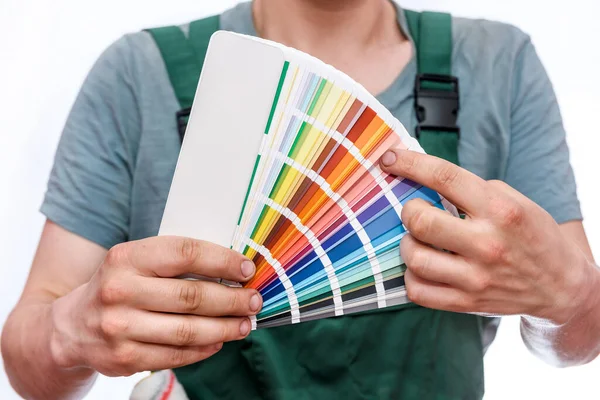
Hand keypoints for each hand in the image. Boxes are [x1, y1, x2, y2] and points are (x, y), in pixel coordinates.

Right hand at [49, 236, 261, 376]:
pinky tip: (219, 341)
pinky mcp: (124, 359)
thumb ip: (175, 261)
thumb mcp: (135, 262)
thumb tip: (232, 269)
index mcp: (126, 257)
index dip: (222, 260)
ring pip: (187, 330)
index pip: (184, 253)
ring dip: (224, 327)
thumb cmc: (118, 286)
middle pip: (191, 296)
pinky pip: (176, 355)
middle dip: (231, 299)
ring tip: (245, 324)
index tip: (247, 268)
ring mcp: (119, 328)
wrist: (71, 327)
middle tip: (254, 300)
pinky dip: (204, 349)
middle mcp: (119, 291)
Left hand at [380, 149, 595, 324]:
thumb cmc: (532, 236)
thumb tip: (423, 180)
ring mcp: (475, 278)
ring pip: (414, 257)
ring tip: (419, 239)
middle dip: (409, 209)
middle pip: (419, 220)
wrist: (560, 285)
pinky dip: (411, 275)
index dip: (409, 163)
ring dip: (407, 243)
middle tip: (416, 210)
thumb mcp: (514, 201)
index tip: (389, 159)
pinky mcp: (466, 303)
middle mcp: (487, 244)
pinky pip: (417, 290)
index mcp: (500, 209)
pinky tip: (423, 265)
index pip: (444, 177)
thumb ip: (471, 190)